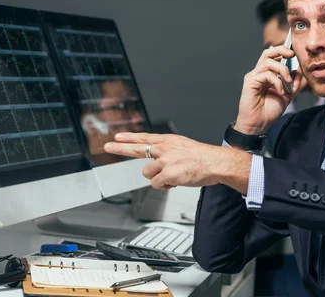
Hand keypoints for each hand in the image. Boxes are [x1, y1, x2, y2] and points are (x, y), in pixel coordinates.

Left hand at [104, 132, 251, 191]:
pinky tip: (176, 182)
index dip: (130, 138)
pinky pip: (157, 184)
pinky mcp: (167, 173)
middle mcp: (165, 148)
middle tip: (108, 146)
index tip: (118, 137)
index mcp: (169, 141)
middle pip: (137, 148)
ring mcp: (165, 160)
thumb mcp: (185, 148)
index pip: (145, 137)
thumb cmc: (204, 158)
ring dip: (158, 178)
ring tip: (173, 176)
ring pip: (148, 173)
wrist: (216, 163)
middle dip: (120, 148)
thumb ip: (170, 153)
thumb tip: (160, 163)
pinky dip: (166, 186)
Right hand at [234, 46, 302, 134]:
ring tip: (287, 82)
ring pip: (268, 62)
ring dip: (282, 70)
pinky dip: (277, 82)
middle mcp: (259, 73)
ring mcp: (254, 76)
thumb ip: (294, 84)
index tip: (295, 54)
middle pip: (268, 52)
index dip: (283, 51)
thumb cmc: (269, 111)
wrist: (259, 124)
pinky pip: (266, 74)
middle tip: (292, 55)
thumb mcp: (287, 95)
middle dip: (281, 50)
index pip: (273, 56)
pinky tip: (280, 91)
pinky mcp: (250, 82)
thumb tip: (300, 71)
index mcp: (267, 74)